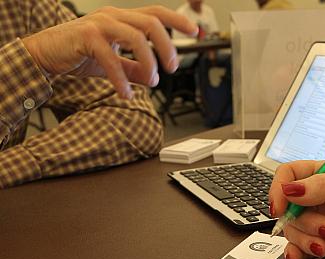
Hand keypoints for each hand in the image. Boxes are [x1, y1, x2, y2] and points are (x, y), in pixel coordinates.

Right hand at [22, 6, 196, 98]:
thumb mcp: (113, 63)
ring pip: (135, 37)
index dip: (177, 21)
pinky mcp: (86, 37)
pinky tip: (126, 94)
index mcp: (122, 19)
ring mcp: (99, 24)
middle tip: (172, 68)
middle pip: (151, 23)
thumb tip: (152, 78)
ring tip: (152, 82)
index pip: (156, 14)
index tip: (195, 31)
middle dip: (167, 46)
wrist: (44, 54)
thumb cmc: (78, 53)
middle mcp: (113, 17)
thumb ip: (133, 69)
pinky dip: (121, 79)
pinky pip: (111, 58)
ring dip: (149, 62)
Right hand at [269, 160, 324, 258]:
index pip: (289, 175)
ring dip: (306, 238)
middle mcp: (320, 198)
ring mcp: (321, 221)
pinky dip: (296, 252)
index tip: (280, 205)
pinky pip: (299, 248)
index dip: (279, 189)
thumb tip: (290, 189)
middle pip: (287, 207)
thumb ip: (323, 186)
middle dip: (302, 221)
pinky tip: (301, 255)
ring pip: (292, 229)